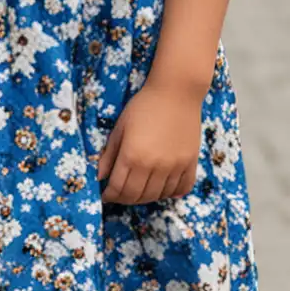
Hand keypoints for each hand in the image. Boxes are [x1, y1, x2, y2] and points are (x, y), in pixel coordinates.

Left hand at [97, 78, 201, 206]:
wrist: (176, 92)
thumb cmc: (143, 106)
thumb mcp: (120, 128)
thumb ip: (109, 155)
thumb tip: (99, 177)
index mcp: (132, 156)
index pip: (118, 188)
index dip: (109, 195)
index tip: (106, 195)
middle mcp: (153, 166)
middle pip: (136, 196)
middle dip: (124, 199)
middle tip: (120, 194)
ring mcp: (174, 166)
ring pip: (157, 196)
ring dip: (145, 198)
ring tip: (138, 191)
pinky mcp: (190, 163)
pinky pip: (181, 189)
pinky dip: (170, 193)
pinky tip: (162, 188)